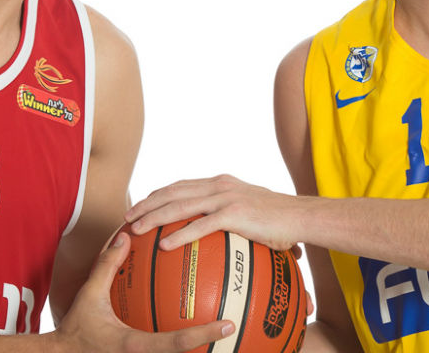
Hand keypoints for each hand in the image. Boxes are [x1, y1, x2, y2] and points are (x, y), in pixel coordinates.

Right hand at [55, 231, 233, 351]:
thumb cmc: (75, 329)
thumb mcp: (89, 295)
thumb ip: (107, 266)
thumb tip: (125, 236)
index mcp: (135, 346)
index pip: (176, 344)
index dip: (203, 335)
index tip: (226, 324)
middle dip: (210, 348)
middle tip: (235, 330)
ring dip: (198, 350)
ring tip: (226, 334)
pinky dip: (181, 346)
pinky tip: (195, 334)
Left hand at [125, 174, 302, 251]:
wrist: (302, 216)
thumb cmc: (281, 220)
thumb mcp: (252, 212)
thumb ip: (233, 217)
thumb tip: (222, 236)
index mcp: (221, 183)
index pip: (182, 184)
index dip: (158, 193)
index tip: (141, 204)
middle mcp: (219, 186)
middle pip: (173, 191)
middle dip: (146, 202)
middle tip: (127, 216)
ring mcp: (225, 198)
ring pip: (180, 206)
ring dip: (154, 217)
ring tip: (136, 228)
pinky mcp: (234, 214)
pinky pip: (199, 225)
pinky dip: (179, 234)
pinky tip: (164, 245)